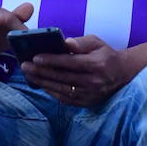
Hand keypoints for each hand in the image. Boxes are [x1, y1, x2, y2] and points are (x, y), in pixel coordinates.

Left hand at [21, 34, 138, 106]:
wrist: (122, 75)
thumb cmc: (105, 54)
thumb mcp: (97, 43)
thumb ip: (81, 42)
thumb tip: (65, 42)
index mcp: (96, 65)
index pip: (70, 63)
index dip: (52, 60)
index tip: (36, 57)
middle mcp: (93, 82)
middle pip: (62, 77)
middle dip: (41, 71)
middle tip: (25, 65)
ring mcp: (89, 95)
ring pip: (61, 89)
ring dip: (43, 82)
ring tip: (28, 74)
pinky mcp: (86, 103)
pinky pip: (65, 99)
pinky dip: (51, 91)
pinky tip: (41, 84)